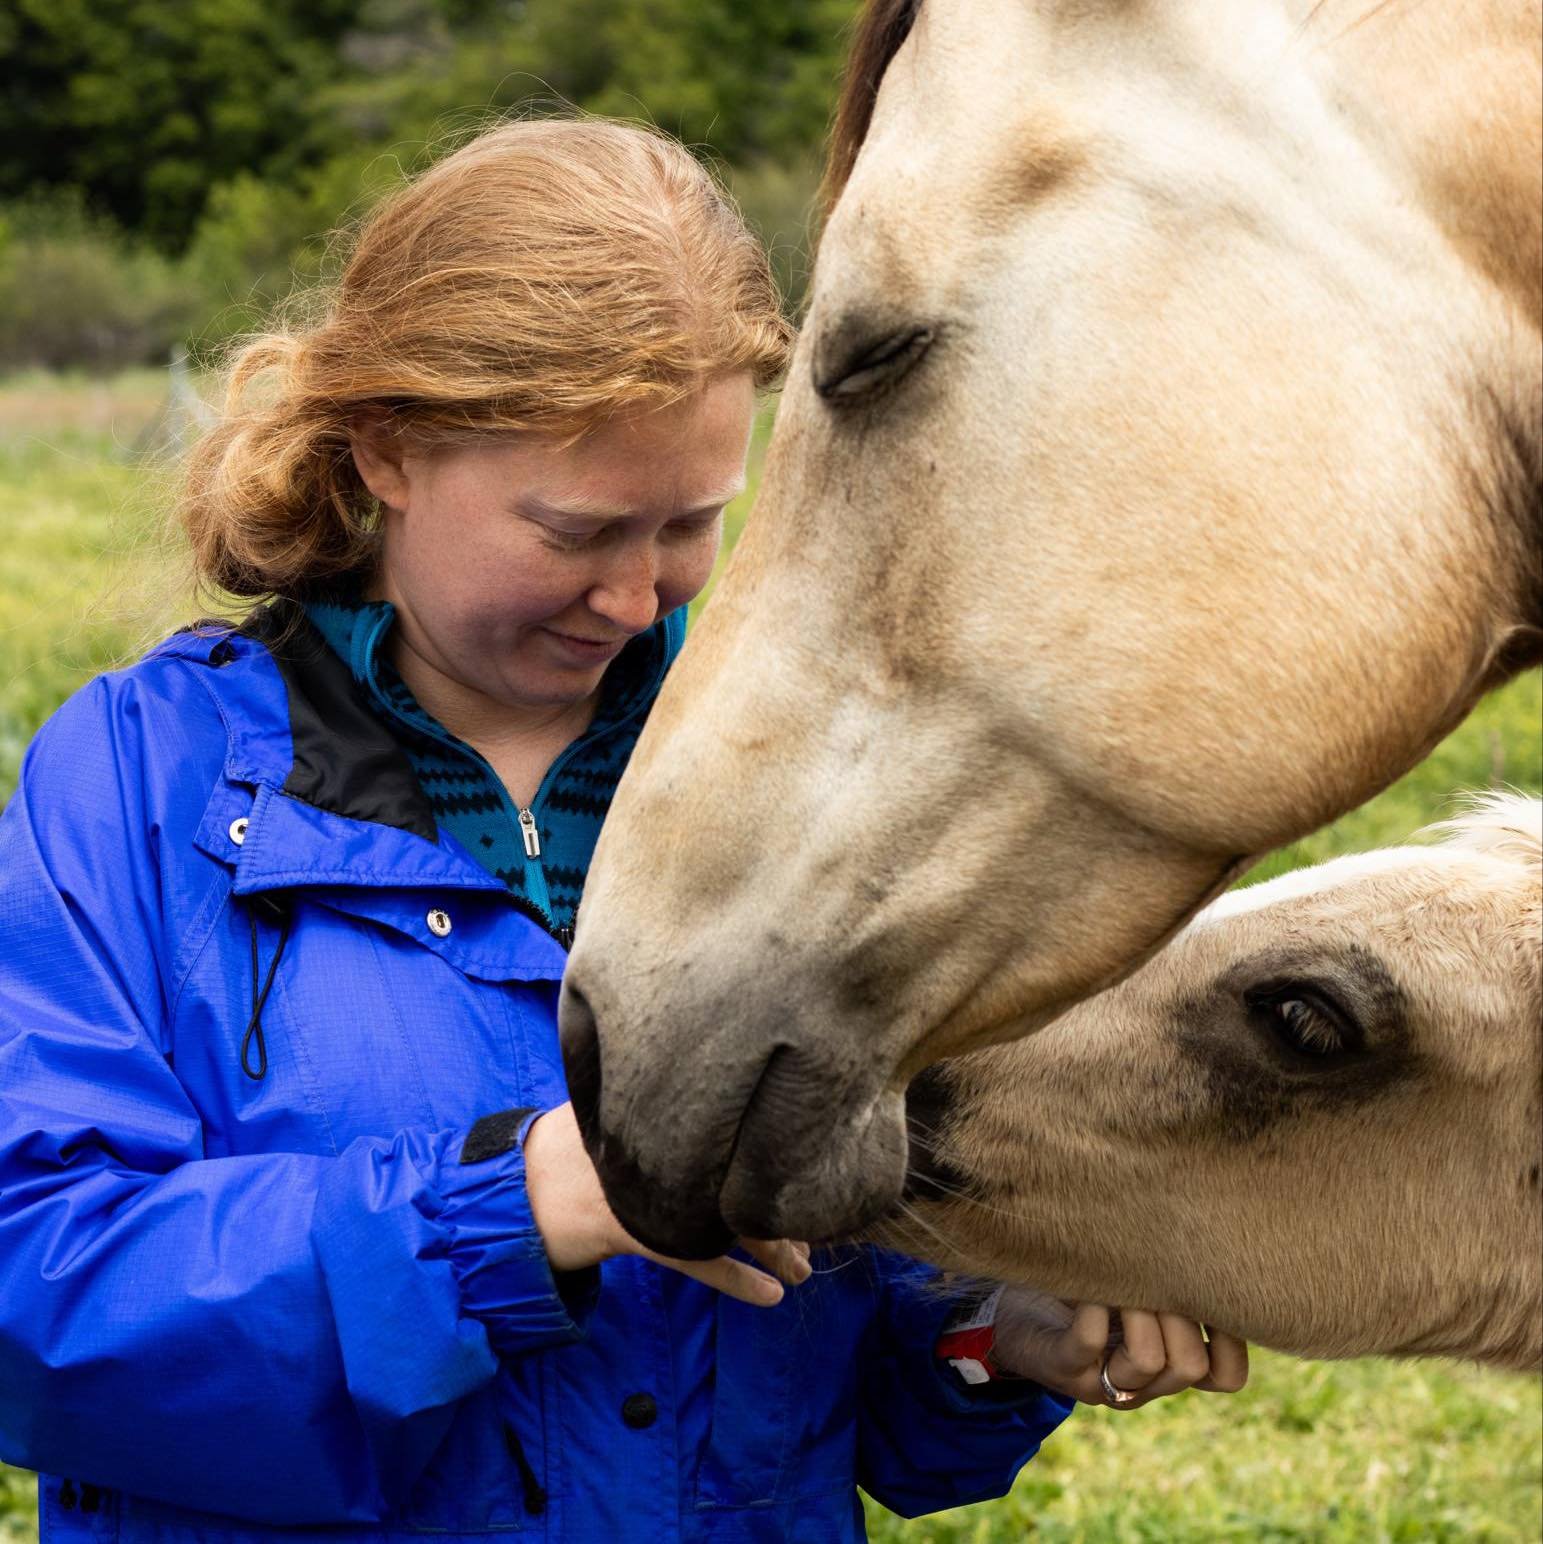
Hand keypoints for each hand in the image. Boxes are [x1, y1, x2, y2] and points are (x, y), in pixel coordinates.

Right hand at [524, 1103, 809, 1306]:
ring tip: (800, 1270)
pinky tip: (767, 1295)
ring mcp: (646, 1184)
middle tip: (813, 1234)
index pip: (734, 1126)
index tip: (802, 1179)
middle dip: (780, 1208)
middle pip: (739, 1172)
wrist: (514, 1188)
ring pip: (726, 1218)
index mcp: (661, 1104)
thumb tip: (724, 1102)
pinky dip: (734, 1278)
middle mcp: (660, 1140)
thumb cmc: (570, 1149)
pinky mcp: (633, 1226)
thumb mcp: (619, 1112)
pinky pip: (696, 1258)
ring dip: (770, 1247)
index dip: (771, 1156)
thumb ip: (665, 1107)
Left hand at [989, 1287, 1248, 1408]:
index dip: (1233, 1338)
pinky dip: (1094, 1307)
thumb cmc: (1084, 1291)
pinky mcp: (1060, 1365)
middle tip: (1155, 1274)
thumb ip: (1174, 1279)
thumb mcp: (1137, 1287)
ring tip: (1122, 1280)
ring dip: (1139, 1310)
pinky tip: (1091, 1284)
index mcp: (1168, 1364)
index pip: (1226, 1377)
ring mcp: (1101, 1379)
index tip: (1212, 1287)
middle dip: (1179, 1312)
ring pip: (1148, 1361)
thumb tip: (1215, 1233)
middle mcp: (1141, 1383)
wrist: (1012, 1312)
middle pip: (1190, 1366)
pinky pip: (1089, 1342)